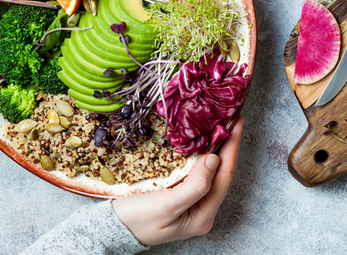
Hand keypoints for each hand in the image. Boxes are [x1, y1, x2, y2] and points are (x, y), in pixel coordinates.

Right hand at [113, 116, 243, 245]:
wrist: (110, 228)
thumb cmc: (135, 221)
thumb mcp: (165, 206)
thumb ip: (194, 186)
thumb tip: (214, 160)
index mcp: (202, 216)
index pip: (224, 176)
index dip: (231, 148)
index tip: (236, 122)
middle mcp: (201, 210)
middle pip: (220, 173)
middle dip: (227, 145)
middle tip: (231, 117)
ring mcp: (191, 202)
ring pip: (209, 170)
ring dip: (214, 147)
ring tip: (219, 124)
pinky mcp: (179, 194)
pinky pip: (195, 171)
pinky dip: (199, 153)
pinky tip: (200, 140)